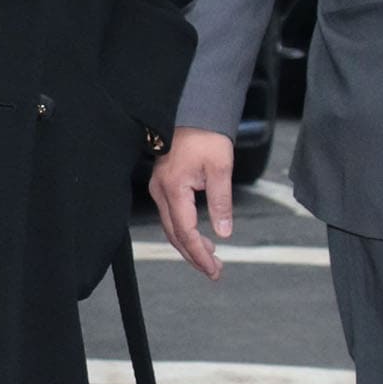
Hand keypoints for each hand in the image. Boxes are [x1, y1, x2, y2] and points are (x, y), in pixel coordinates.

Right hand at [149, 126, 234, 278]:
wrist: (194, 112)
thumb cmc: (206, 136)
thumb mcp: (220, 169)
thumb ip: (221, 203)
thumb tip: (224, 231)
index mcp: (174, 188)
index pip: (185, 231)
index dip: (199, 253)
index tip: (214, 267)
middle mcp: (161, 191)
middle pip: (174, 234)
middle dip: (194, 255)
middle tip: (213, 270)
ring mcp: (159, 188)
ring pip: (171, 227)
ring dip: (189, 245)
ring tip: (210, 257)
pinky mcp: (162, 185)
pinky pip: (170, 216)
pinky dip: (184, 231)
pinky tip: (199, 237)